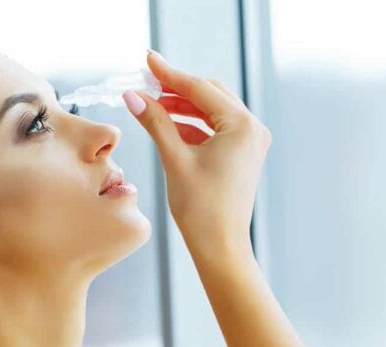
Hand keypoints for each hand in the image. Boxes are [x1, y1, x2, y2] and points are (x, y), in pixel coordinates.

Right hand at [123, 50, 271, 251]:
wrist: (220, 246)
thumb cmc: (201, 209)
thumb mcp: (174, 159)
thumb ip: (156, 122)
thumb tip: (134, 96)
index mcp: (241, 126)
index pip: (200, 89)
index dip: (169, 74)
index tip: (148, 60)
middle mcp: (252, 129)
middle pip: (209, 95)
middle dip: (176, 88)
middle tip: (146, 82)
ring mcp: (250, 142)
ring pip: (211, 111)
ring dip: (182, 107)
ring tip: (151, 104)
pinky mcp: (242, 154)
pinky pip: (215, 129)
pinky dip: (192, 126)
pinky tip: (167, 125)